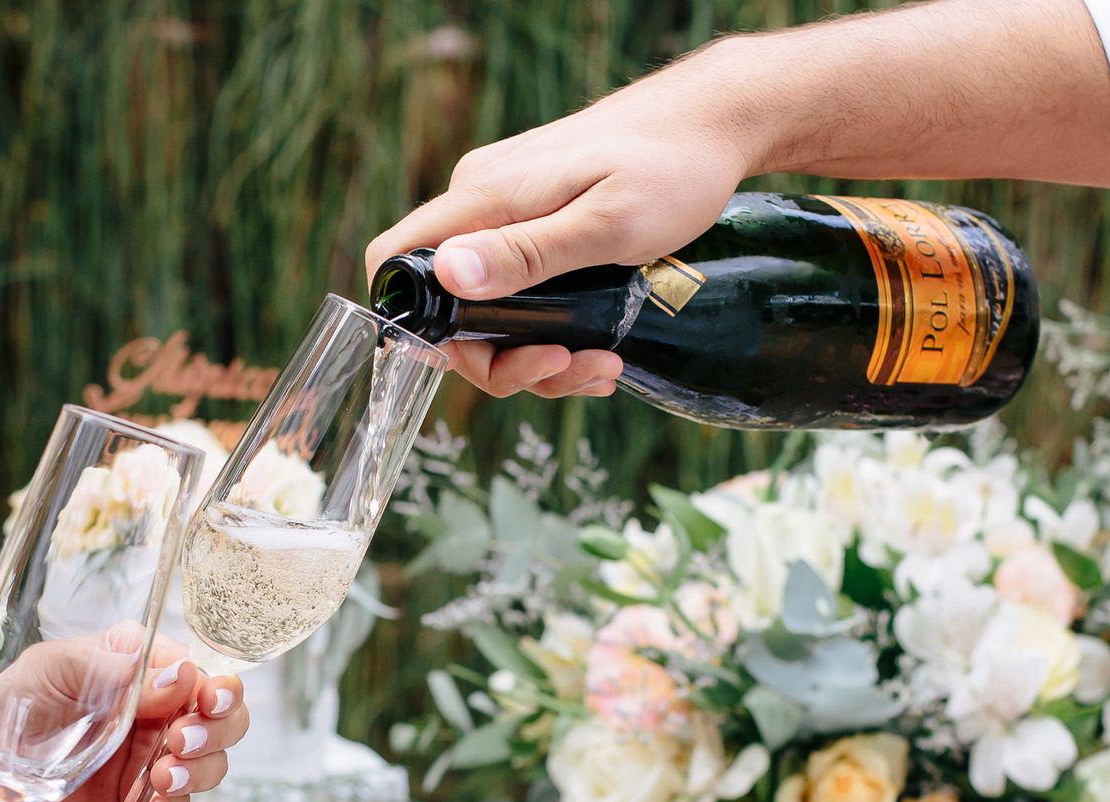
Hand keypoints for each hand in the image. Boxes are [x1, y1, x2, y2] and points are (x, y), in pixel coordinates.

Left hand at [32, 634, 248, 801]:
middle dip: (215, 734)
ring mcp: (149, 756)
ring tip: (159, 779)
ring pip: (208, 765)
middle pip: (222, 721)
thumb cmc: (14, 702)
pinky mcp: (137, 799)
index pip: (203, 674)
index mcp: (142, 666)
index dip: (217, 690)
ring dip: (196, 773)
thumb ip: (120, 672)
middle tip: (179, 744)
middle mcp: (155, 709)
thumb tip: (183, 677)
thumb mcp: (61, 669)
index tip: (206, 704)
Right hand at [365, 56, 757, 397]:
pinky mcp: (535, 223)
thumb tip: (447, 274)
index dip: (413, 324)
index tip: (477, 358)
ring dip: (537, 356)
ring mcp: (508, 213)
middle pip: (449, 307)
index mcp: (484, 198)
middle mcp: (483, 203)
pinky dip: (551, 332)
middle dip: (502, 359)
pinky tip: (599, 348)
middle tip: (569, 367)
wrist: (714, 125)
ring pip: (490, 310)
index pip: (395, 260)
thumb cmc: (672, 168)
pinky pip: (520, 292)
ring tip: (603, 366)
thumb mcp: (606, 224)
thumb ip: (525, 252)